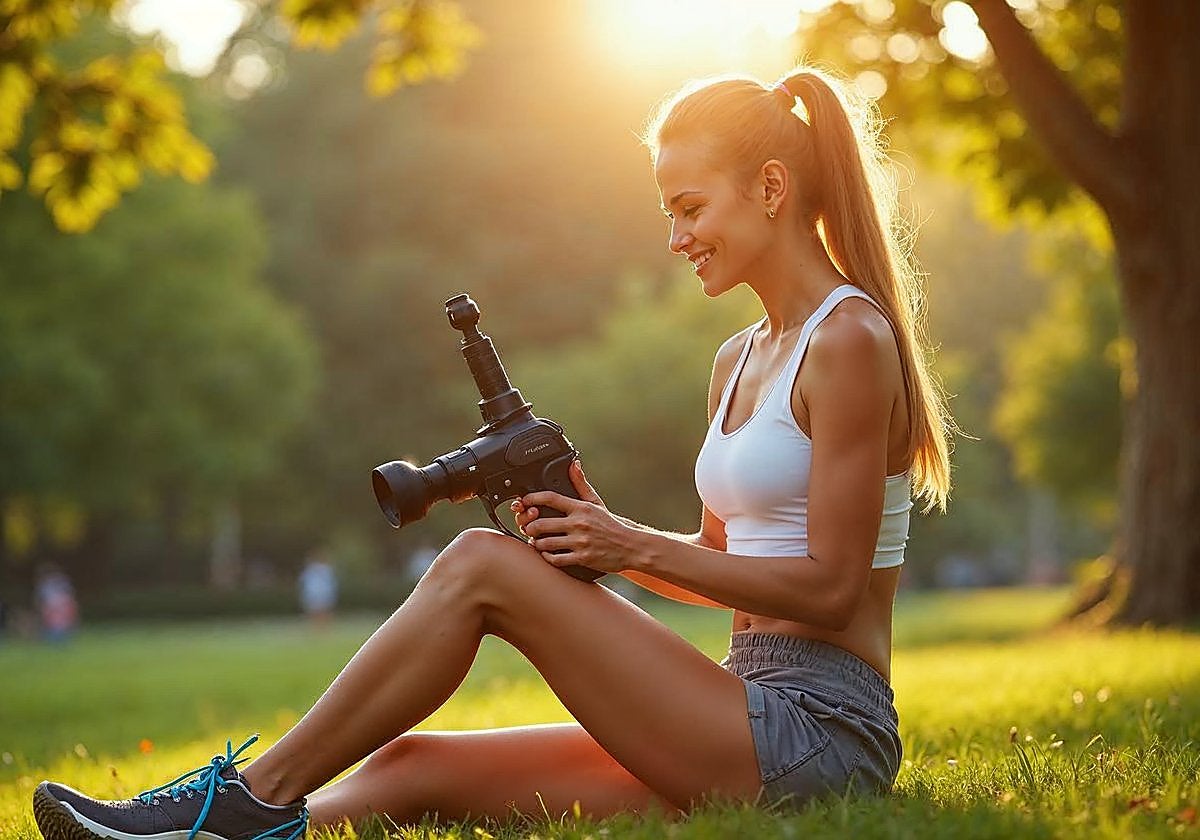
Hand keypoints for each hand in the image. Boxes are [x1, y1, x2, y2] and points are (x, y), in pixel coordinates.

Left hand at [510, 461, 636, 573]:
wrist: (631, 546)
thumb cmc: (611, 525)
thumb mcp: (596, 502)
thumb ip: (581, 484)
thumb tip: (573, 465)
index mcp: (581, 508)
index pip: (550, 498)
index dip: (532, 498)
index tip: (524, 501)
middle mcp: (579, 523)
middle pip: (541, 523)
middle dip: (529, 526)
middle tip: (528, 527)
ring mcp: (580, 541)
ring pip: (545, 543)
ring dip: (536, 543)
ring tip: (536, 541)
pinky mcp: (582, 558)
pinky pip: (556, 559)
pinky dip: (547, 557)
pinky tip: (547, 554)